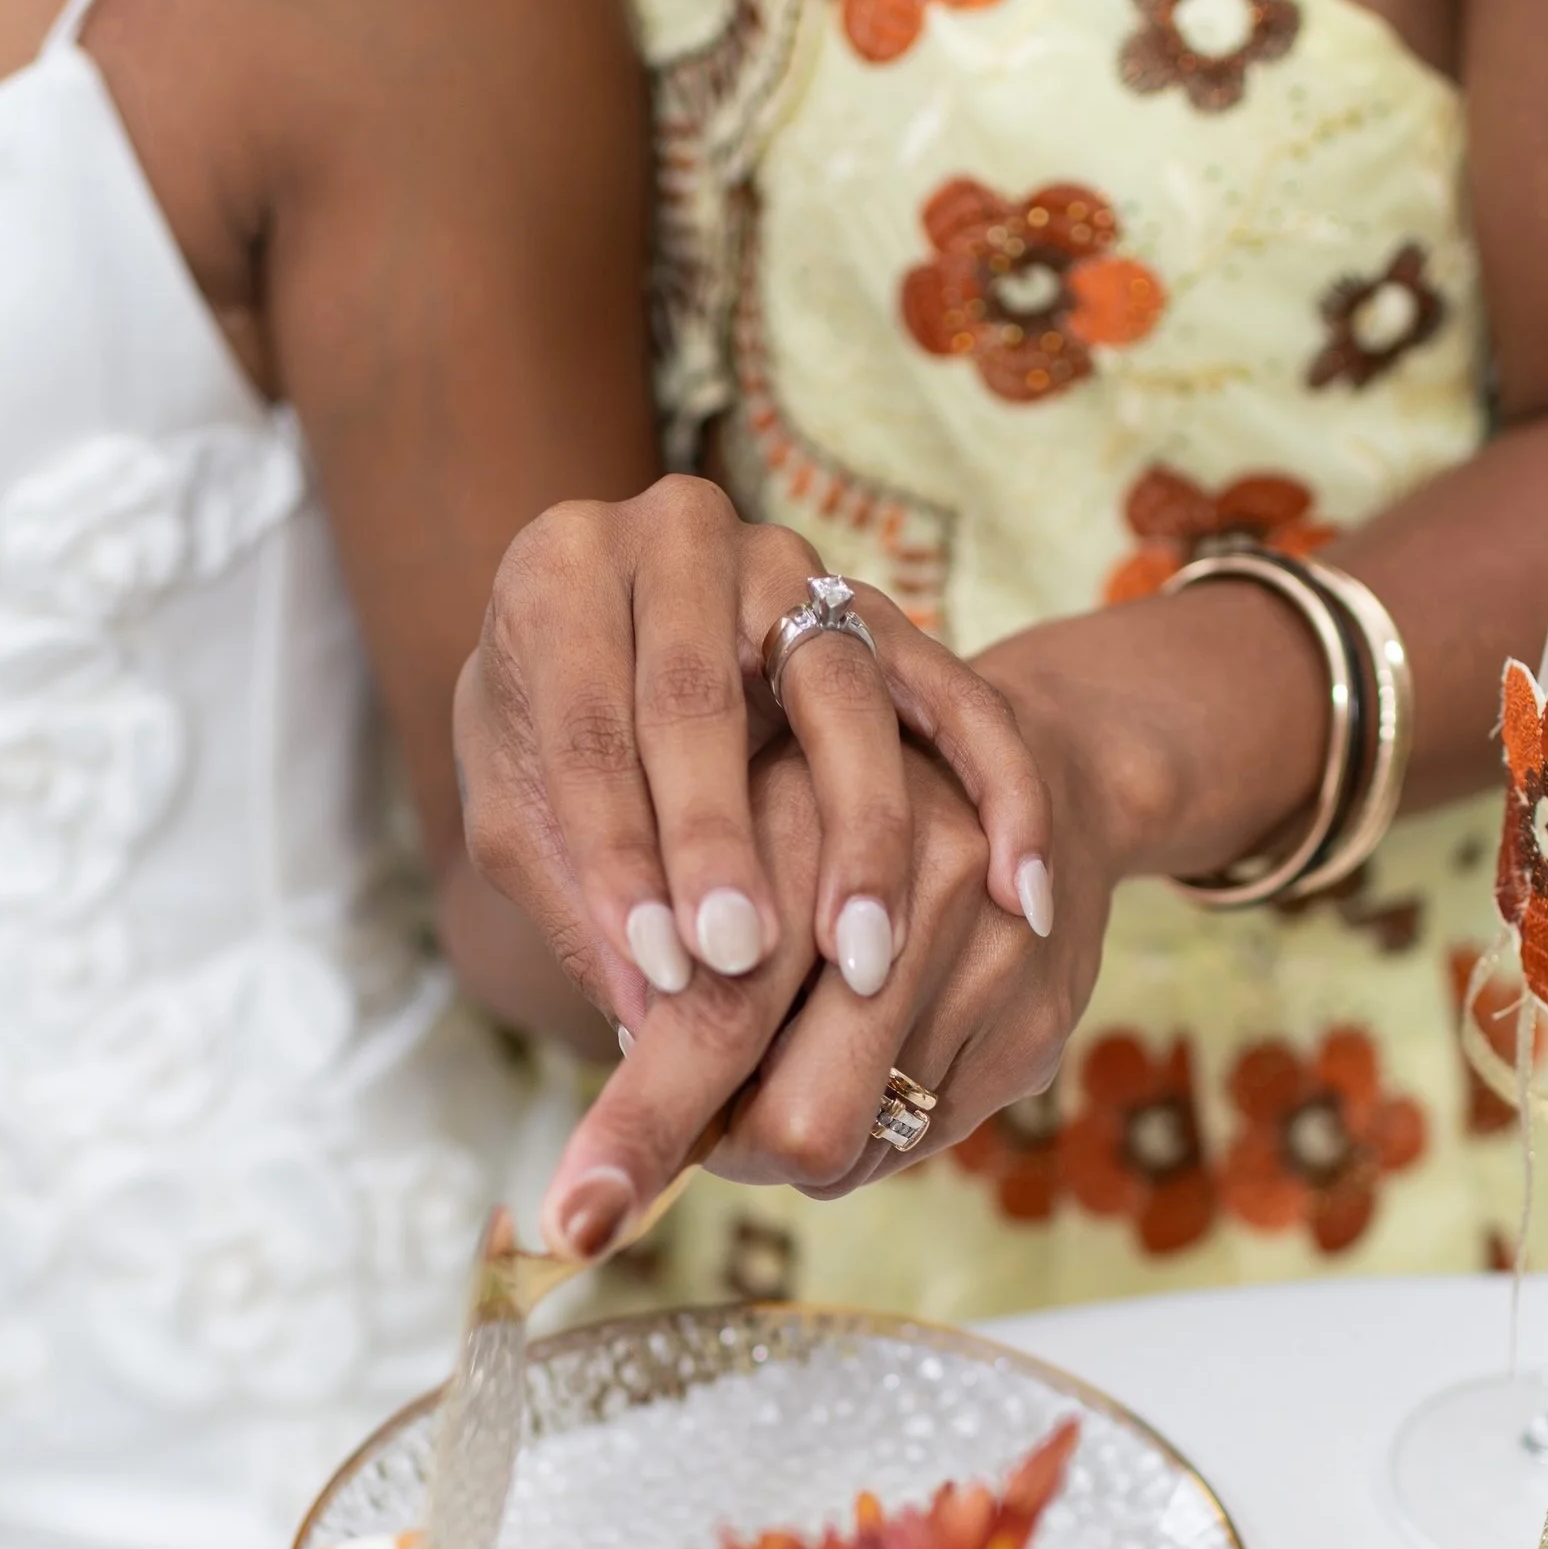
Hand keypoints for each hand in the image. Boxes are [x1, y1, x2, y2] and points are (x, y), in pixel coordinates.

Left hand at [456, 478, 1055, 1033]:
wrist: (638, 650)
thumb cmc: (556, 751)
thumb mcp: (528, 812)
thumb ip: (576, 900)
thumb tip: (645, 1009)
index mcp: (558, 574)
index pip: (583, 723)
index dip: (615, 850)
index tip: (654, 966)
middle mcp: (675, 539)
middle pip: (698, 694)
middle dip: (718, 838)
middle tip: (739, 956)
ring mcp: (788, 562)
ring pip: (838, 694)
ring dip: (860, 832)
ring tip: (862, 956)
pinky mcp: (882, 611)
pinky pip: (957, 697)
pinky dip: (998, 792)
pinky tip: (1019, 896)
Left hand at [537, 731, 1117, 1259]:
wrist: (1049, 772)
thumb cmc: (839, 809)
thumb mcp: (737, 823)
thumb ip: (666, 940)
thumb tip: (616, 1081)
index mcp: (812, 815)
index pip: (716, 1008)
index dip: (643, 1125)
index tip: (577, 1221)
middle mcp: (921, 882)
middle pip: (799, 1117)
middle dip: (730, 1145)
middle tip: (701, 1119)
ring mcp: (994, 959)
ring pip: (858, 1146)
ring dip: (799, 1124)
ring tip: (804, 1042)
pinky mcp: (1039, 1025)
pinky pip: (922, 1141)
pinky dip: (876, 1119)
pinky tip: (882, 1040)